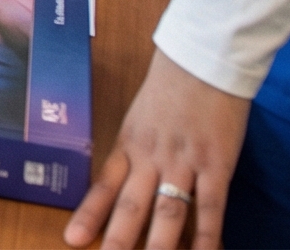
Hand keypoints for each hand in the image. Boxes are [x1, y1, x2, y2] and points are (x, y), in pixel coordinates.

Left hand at [66, 50, 249, 249]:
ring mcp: (183, 161)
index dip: (89, 215)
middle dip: (120, 241)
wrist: (203, 58)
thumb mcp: (142, 117)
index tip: (72, 241)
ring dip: (160, 246)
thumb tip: (127, 183)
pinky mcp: (216, 163)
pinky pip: (211, 207)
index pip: (105, 186)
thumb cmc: (171, 87)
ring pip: (168, 211)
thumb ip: (136, 149)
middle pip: (133, 206)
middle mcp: (151, 156)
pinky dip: (208, 237)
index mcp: (129, 144)